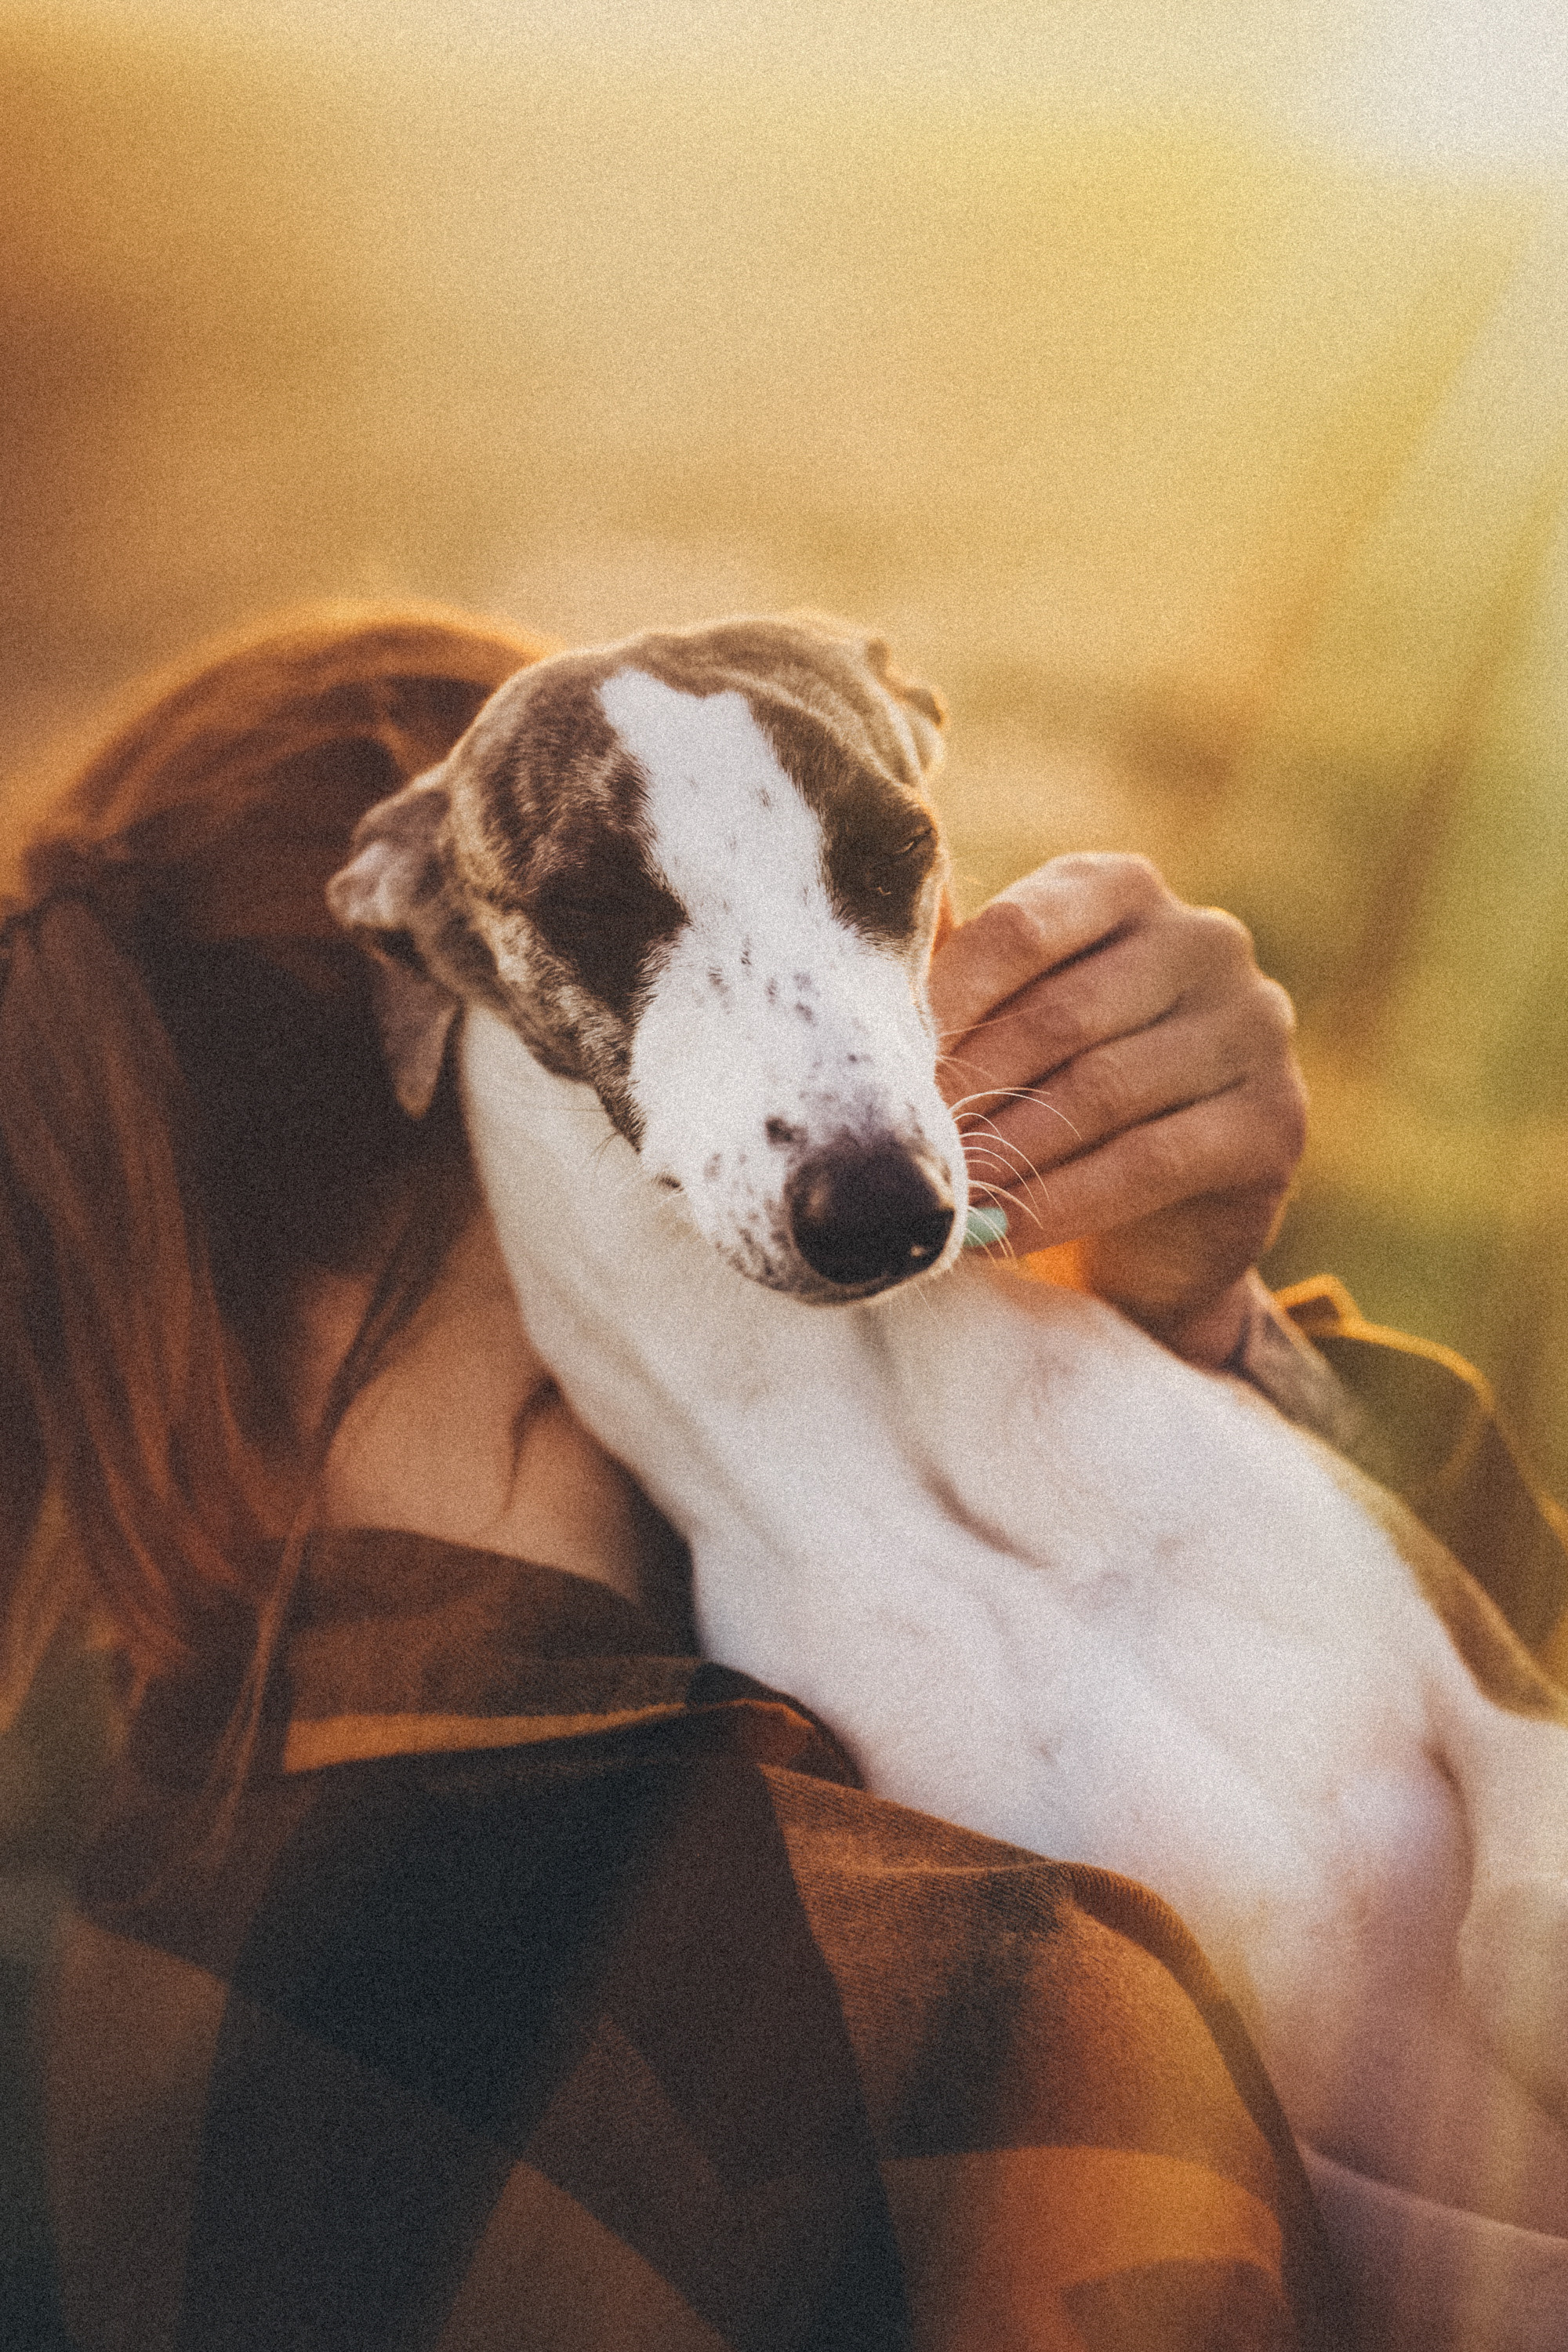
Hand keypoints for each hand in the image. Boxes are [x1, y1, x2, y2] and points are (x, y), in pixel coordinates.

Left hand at [928, 854, 1306, 1364]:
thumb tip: (844, 934)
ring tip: (938, 1199)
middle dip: (968, 1091)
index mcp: (1123, 890)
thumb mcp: (1003, 1020)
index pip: (1019, 929)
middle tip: (897, 1151)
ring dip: (1005, 1154)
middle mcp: (1204, 941)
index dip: (943, 1003)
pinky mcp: (1274, 1121)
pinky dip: (1060, 1203)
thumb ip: (953, 975)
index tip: (877, 1068)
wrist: (1156, 1221)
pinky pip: (1149, 1163)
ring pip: (1101, 1092)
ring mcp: (1254, 1027)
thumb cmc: (1049, 1093)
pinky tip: (999, 1233)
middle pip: (1059, 1016)